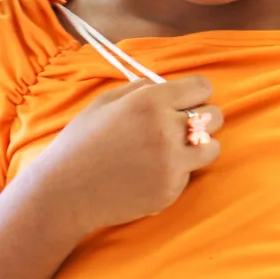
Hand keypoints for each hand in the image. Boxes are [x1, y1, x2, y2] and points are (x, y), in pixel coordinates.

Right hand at [39, 75, 222, 236]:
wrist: (65, 192)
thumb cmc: (82, 142)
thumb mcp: (106, 102)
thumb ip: (143, 88)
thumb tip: (168, 86)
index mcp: (150, 102)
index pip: (202, 88)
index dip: (194, 93)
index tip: (186, 101)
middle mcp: (166, 130)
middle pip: (214, 116)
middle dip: (202, 117)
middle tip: (182, 125)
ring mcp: (171, 163)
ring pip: (212, 147)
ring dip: (199, 146)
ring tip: (176, 148)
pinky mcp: (171, 190)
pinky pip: (191, 173)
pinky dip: (179, 170)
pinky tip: (153, 171)